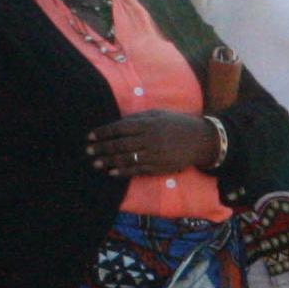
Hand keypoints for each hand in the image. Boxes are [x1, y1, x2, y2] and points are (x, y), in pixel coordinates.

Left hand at [85, 111, 216, 182]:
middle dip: (102, 148)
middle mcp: (149, 139)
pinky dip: (123, 172)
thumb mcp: (159, 115)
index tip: (90, 136)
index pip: (119, 128)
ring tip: (96, 163)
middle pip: (119, 145)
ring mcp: (154, 155)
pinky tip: (112, 173)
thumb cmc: (177, 124)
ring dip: (109, 161)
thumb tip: (118, 123)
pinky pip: (138, 171)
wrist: (200, 140)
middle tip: (88, 151)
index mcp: (148, 124)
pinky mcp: (159, 167)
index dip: (103, 133)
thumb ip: (138, 118)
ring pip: (126, 159)